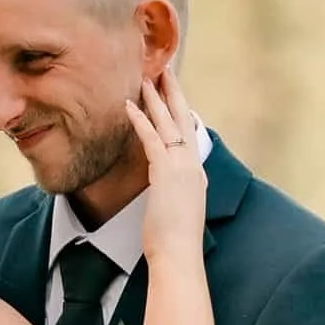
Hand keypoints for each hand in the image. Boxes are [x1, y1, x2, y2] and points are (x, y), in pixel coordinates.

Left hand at [132, 73, 205, 268]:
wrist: (180, 255)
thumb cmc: (175, 242)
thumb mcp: (177, 213)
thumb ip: (173, 198)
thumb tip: (166, 198)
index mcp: (196, 175)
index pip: (188, 136)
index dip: (181, 113)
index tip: (175, 95)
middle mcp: (192, 166)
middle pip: (184, 120)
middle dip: (175, 93)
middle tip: (166, 70)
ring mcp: (182, 167)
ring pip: (169, 123)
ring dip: (156, 98)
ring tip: (147, 76)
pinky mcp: (166, 172)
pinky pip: (151, 138)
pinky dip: (140, 120)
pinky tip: (128, 104)